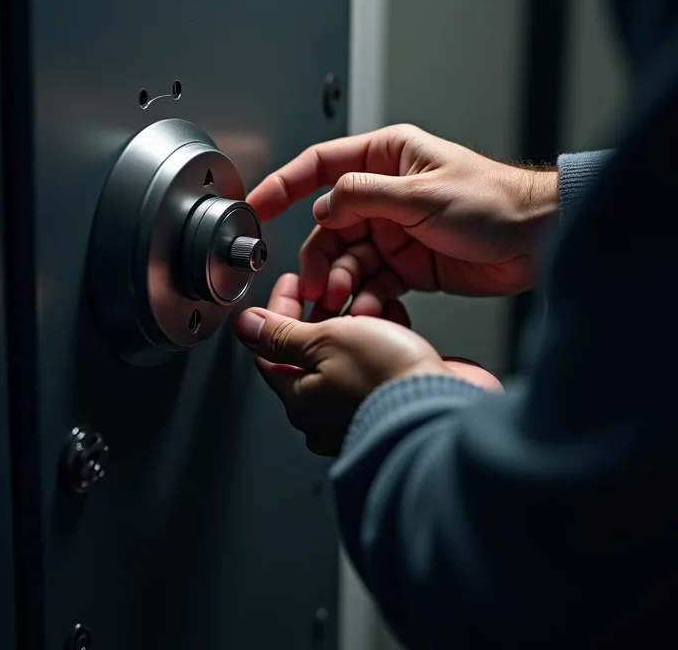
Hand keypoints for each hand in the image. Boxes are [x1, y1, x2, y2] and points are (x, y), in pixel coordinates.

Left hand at [235, 274, 501, 455]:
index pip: (272, 347)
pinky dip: (385, 337)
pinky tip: (395, 321)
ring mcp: (362, 407)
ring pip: (350, 353)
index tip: (293, 282)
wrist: (446, 407)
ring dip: (357, 322)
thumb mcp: (324, 341)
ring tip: (369, 300)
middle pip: (312, 350)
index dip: (280, 308)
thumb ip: (283, 334)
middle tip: (335, 287)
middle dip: (324, 312)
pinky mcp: (395, 400)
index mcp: (300, 397)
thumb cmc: (386, 380)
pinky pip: (381, 362)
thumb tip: (246, 327)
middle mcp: (327, 410)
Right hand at [248, 124, 556, 316]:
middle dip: (318, 258)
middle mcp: (385, 196)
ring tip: (344, 302)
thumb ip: (364, 196)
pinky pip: (371, 283)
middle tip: (316, 286)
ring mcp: (394, 232)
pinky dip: (365, 298)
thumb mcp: (423, 192)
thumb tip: (322, 207)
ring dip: (340, 283)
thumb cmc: (495, 202)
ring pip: (346, 260)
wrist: (536, 242)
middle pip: (329, 227)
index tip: (256, 205)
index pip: (320, 167)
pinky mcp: (406, 266)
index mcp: (387, 160)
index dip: (283, 185)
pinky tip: (367, 310)